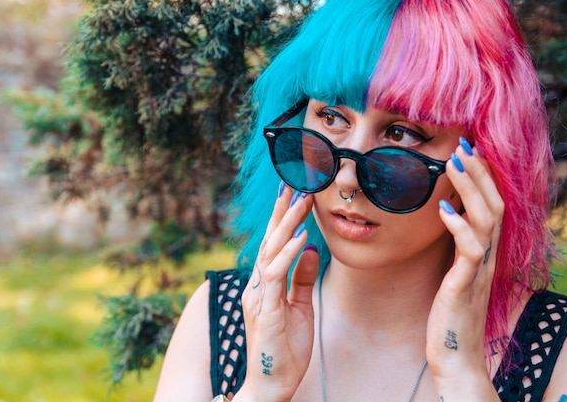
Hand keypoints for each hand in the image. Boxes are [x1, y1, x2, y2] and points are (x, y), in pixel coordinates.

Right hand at [235, 185, 318, 401]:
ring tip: (301, 201)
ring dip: (287, 225)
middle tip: (296, 185)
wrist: (271, 385)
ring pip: (271, 252)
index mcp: (264, 285)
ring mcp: (258, 297)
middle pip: (269, 241)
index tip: (292, 193)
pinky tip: (301, 237)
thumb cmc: (285, 348)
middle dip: (283, 212)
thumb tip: (310, 248)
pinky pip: (276, 275)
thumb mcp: (300, 306)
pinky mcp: (266, 310)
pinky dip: (289, 254)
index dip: (281, 219)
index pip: (273, 245)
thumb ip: (303, 278)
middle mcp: (256, 286)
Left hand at [426, 139, 502, 400]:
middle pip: (494, 204)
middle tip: (463, 145)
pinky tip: (444, 209)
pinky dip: (459, 227)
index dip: (483, 176)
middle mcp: (487, 255)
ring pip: (486, 220)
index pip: (491, 204)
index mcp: (484, 250)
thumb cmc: (451, 311)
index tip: (468, 149)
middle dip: (479, 172)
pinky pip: (470, 251)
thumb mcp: (456, 270)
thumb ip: (458, 244)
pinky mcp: (465, 285)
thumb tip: (448, 214)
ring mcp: (479, 270)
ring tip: (453, 163)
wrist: (456, 355)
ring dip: (470, 189)